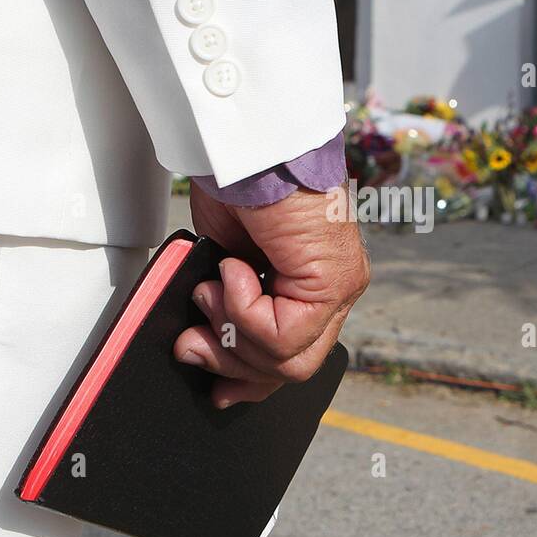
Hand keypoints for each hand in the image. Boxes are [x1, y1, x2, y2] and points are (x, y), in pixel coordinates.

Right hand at [174, 183, 368, 406]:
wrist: (250, 146)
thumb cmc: (239, 184)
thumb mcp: (222, 264)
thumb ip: (224, 308)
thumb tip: (199, 346)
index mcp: (311, 286)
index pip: (293, 357)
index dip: (250, 380)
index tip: (216, 389)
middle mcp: (334, 291)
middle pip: (292, 369)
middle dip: (233, 362)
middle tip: (195, 338)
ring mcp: (340, 289)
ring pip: (288, 361)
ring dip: (234, 329)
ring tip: (216, 286)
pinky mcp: (335, 283)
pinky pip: (283, 335)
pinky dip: (244, 308)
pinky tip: (236, 269)